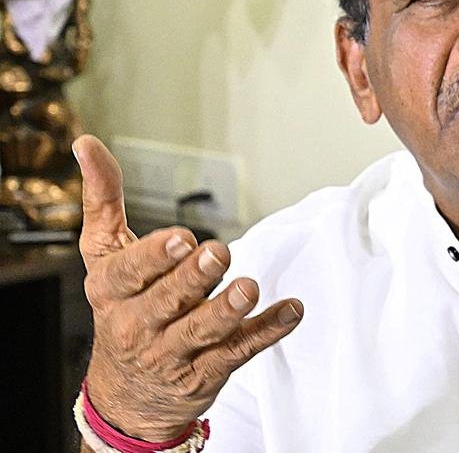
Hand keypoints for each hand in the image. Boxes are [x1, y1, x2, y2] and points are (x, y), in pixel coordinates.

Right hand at [74, 135, 302, 440]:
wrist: (128, 394)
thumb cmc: (123, 307)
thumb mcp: (104, 256)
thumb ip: (102, 201)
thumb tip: (86, 144)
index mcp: (112, 291)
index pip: (129, 273)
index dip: (154, 258)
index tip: (181, 238)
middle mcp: (138, 326)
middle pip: (168, 301)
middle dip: (193, 278)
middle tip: (219, 253)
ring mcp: (173, 354)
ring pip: (203, 332)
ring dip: (229, 309)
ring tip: (250, 286)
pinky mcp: (207, 373)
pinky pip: (240, 352)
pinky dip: (267, 331)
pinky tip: (291, 310)